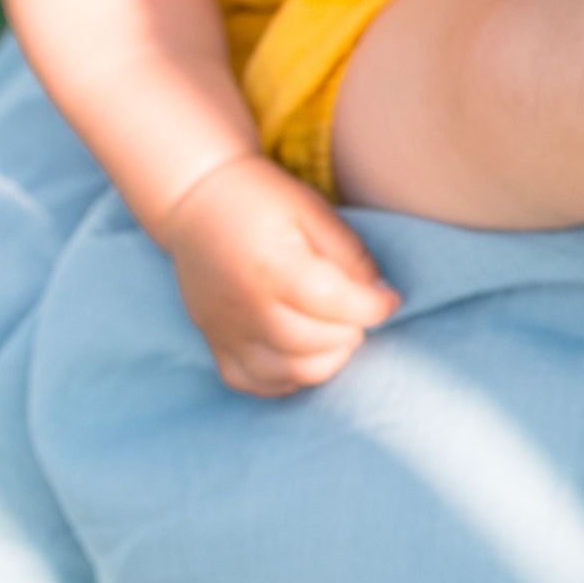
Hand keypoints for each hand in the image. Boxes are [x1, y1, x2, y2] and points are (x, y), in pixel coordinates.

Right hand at [158, 155, 399, 395]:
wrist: (194, 200)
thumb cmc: (262, 200)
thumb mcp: (314, 212)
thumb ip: (351, 256)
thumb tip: (381, 297)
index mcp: (272, 267)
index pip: (333, 304)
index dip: (372, 308)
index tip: (389, 300)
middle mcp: (245, 306)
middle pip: (313, 345)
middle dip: (352, 333)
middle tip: (358, 312)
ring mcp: (225, 330)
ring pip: (288, 373)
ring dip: (326, 359)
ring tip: (335, 331)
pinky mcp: (213, 342)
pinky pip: (252, 382)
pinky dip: (286, 378)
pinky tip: (302, 353)